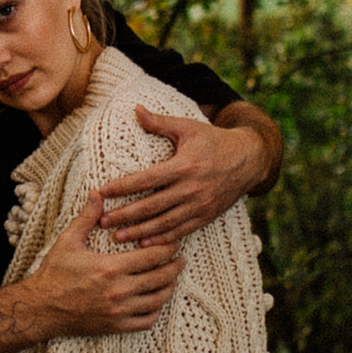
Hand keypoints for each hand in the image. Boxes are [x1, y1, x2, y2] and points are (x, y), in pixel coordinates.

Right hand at [21, 193, 180, 335]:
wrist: (41, 308)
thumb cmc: (54, 273)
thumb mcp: (68, 241)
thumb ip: (87, 217)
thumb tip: (97, 193)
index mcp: (110, 267)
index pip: (152, 256)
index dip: (168, 248)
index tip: (173, 243)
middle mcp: (119, 291)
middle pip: (161, 278)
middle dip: (175, 267)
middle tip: (180, 259)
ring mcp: (119, 311)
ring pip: (158, 300)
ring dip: (169, 288)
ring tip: (172, 278)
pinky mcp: (116, 326)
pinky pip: (147, 321)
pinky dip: (156, 311)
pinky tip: (156, 301)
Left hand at [99, 108, 271, 245]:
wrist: (249, 159)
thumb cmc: (214, 140)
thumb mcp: (188, 127)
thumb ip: (160, 122)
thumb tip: (135, 109)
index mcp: (184, 166)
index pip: (146, 179)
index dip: (123, 187)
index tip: (102, 192)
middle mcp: (191, 188)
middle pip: (151, 205)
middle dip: (125, 215)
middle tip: (102, 221)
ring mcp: (199, 205)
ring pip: (164, 222)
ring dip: (140, 231)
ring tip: (118, 237)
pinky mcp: (206, 216)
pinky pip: (182, 230)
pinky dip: (163, 238)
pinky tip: (145, 243)